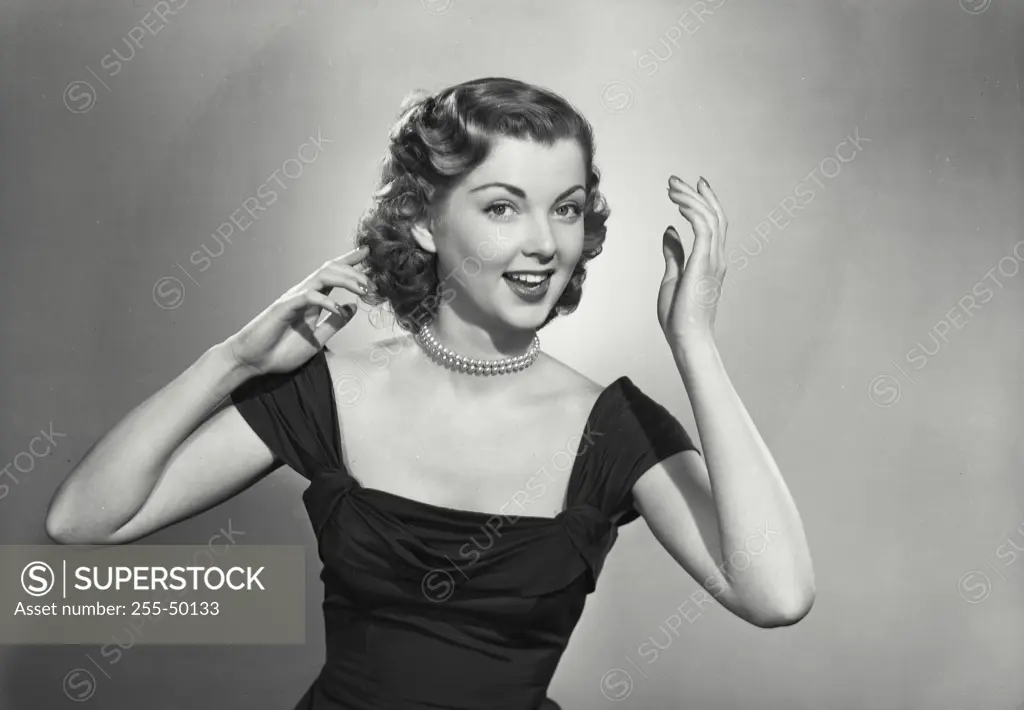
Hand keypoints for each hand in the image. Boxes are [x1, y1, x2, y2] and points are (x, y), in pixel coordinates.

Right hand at [224, 246, 369, 375]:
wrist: (254, 361)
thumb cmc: (281, 350)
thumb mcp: (318, 338)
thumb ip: (335, 323)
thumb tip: (353, 307)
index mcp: (313, 300)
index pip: (334, 274)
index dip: (350, 261)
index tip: (367, 252)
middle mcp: (304, 294)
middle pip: (331, 270)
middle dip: (354, 271)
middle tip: (373, 282)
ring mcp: (293, 299)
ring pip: (322, 277)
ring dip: (345, 279)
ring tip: (363, 289)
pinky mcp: (284, 308)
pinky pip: (307, 297)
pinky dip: (325, 301)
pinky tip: (338, 308)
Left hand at [658, 175, 727, 343]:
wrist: (687, 338)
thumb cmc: (679, 316)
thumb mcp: (672, 278)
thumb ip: (674, 253)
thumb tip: (669, 231)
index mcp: (711, 261)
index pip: (713, 224)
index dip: (704, 202)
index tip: (692, 186)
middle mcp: (716, 258)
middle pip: (714, 215)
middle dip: (696, 194)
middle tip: (676, 180)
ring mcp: (713, 260)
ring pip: (709, 217)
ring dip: (690, 198)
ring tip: (672, 187)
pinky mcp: (704, 263)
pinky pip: (702, 229)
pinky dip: (692, 211)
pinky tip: (678, 203)